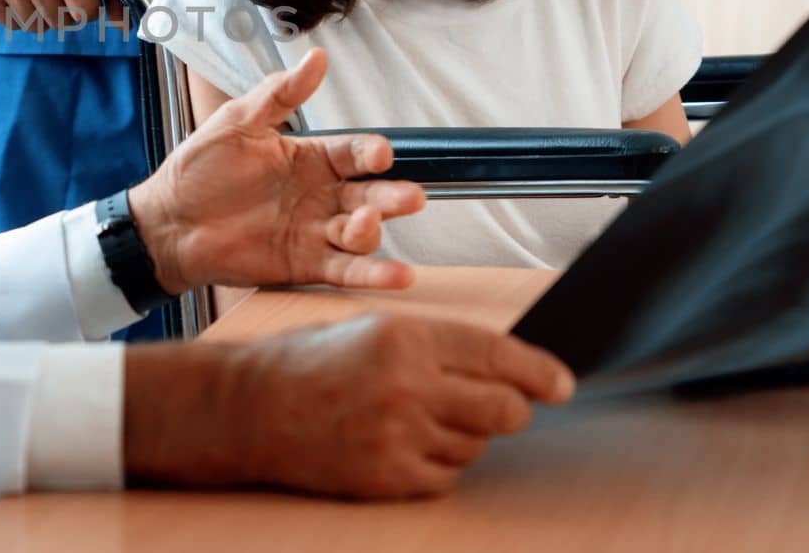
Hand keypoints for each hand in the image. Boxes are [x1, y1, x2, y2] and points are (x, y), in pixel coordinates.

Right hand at [124, 315, 575, 499]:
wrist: (247, 409)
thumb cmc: (303, 363)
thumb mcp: (370, 329)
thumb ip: (434, 347)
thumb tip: (501, 368)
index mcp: (406, 337)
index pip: (498, 355)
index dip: (540, 371)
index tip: (561, 383)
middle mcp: (409, 385)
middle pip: (504, 409)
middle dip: (509, 408)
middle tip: (495, 407)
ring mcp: (400, 436)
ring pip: (475, 446)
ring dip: (462, 436)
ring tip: (415, 420)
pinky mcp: (389, 477)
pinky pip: (445, 478)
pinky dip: (436, 466)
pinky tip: (401, 446)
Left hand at [128, 48, 423, 294]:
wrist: (167, 222)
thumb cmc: (199, 169)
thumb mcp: (238, 122)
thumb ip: (279, 93)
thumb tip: (317, 56)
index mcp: (309, 159)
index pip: (352, 153)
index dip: (370, 153)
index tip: (380, 155)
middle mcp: (319, 196)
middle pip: (368, 195)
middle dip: (391, 196)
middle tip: (410, 197)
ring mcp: (314, 231)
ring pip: (360, 233)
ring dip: (373, 231)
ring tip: (365, 224)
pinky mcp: (304, 265)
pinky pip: (345, 270)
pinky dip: (373, 275)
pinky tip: (399, 277)